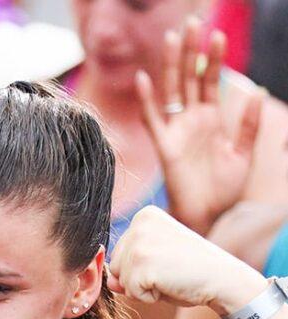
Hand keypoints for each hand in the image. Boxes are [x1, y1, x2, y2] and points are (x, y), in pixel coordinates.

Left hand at [108, 205, 265, 314]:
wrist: (222, 278)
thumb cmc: (190, 271)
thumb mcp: (155, 263)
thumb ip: (128, 268)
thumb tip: (109, 281)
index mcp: (144, 216)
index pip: (119, 255)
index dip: (140, 269)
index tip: (168, 261)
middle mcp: (140, 223)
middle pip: (115, 267)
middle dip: (138, 279)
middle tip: (169, 271)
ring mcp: (140, 242)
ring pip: (121, 281)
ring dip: (143, 288)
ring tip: (169, 277)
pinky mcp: (142, 263)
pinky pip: (131, 293)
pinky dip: (149, 297)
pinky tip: (170, 284)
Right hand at [136, 16, 262, 235]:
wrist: (207, 218)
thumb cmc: (223, 192)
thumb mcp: (243, 155)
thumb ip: (247, 125)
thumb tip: (253, 92)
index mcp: (211, 120)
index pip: (211, 81)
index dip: (215, 58)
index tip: (219, 34)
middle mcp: (192, 121)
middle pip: (190, 78)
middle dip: (191, 50)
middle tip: (192, 22)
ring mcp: (177, 132)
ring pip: (172, 91)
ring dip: (172, 65)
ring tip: (174, 37)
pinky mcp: (165, 147)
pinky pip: (153, 120)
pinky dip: (147, 100)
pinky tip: (144, 78)